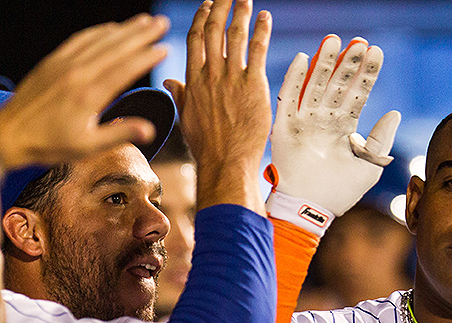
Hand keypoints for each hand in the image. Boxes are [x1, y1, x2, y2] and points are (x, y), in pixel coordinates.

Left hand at [0, 13, 169, 169]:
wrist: (9, 133)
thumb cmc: (49, 144)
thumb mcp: (87, 147)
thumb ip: (119, 133)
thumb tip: (149, 130)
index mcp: (88, 95)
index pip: (124, 70)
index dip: (146, 58)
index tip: (164, 48)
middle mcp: (76, 74)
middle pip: (115, 48)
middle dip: (141, 34)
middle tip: (162, 23)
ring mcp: (63, 64)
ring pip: (99, 40)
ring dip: (124, 29)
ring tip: (144, 21)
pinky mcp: (53, 61)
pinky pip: (79, 40)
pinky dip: (98, 31)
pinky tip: (111, 27)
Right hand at [164, 0, 271, 212]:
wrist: (225, 161)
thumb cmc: (207, 146)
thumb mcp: (187, 118)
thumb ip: (181, 96)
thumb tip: (169, 83)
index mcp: (193, 80)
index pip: (195, 39)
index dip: (201, 19)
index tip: (206, 5)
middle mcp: (211, 74)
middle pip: (213, 30)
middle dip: (220, 7)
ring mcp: (232, 78)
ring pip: (235, 35)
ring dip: (240, 13)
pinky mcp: (253, 85)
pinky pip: (257, 50)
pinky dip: (261, 31)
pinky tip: (264, 18)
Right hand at [267, 34, 400, 227]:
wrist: (311, 208)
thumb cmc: (341, 191)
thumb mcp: (370, 165)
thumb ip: (381, 138)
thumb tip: (395, 112)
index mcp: (345, 128)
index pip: (358, 94)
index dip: (367, 74)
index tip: (377, 51)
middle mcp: (325, 120)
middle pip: (338, 84)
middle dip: (349, 63)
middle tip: (359, 42)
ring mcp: (305, 121)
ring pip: (316, 84)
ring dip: (324, 63)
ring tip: (335, 40)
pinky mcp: (285, 126)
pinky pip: (289, 97)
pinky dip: (295, 77)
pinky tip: (304, 57)